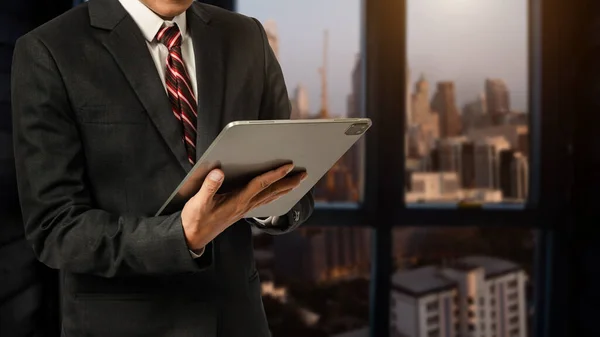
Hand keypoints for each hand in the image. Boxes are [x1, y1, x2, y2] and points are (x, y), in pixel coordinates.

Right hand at [181, 163, 306, 249]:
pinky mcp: (241, 212)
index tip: (288, 166)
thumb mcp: (198, 202)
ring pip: (270, 197)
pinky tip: (278, 193)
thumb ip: (209, 186)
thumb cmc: (195, 219)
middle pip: (272, 191)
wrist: (193, 237)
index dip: (275, 174)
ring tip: (297, 182)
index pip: (260, 184)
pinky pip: (263, 201)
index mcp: (237, 201)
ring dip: (285, 189)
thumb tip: (219, 172)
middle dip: (289, 182)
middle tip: (304, 174)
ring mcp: (244, 210)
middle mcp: (245, 205)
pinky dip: (274, 195)